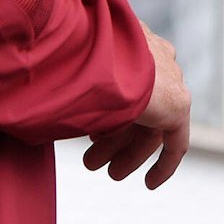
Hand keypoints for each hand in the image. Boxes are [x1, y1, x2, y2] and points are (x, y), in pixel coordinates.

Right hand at [82, 29, 190, 187]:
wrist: (93, 56)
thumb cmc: (69, 56)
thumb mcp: (69, 69)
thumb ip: (75, 84)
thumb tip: (44, 101)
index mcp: (131, 39)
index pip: (126, 82)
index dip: (107, 113)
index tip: (90, 135)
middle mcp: (154, 56)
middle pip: (139, 106)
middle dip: (114, 138)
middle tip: (93, 161)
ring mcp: (170, 78)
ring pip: (152, 126)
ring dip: (127, 152)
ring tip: (108, 173)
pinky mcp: (178, 103)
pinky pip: (175, 140)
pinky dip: (164, 163)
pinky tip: (150, 183)